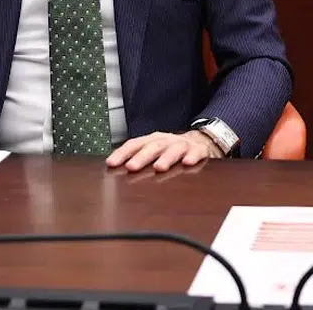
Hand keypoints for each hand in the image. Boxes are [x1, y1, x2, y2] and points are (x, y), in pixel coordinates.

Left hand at [106, 130, 222, 172]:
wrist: (201, 142)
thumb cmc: (172, 151)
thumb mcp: (155, 152)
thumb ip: (137, 160)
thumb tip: (114, 171)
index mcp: (153, 140)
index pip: (135, 144)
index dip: (123, 153)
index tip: (111, 163)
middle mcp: (167, 141)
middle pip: (153, 146)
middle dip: (142, 157)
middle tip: (132, 167)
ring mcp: (183, 145)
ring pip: (174, 149)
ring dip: (166, 157)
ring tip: (159, 167)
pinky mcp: (199, 150)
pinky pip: (196, 152)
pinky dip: (192, 157)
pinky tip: (188, 163)